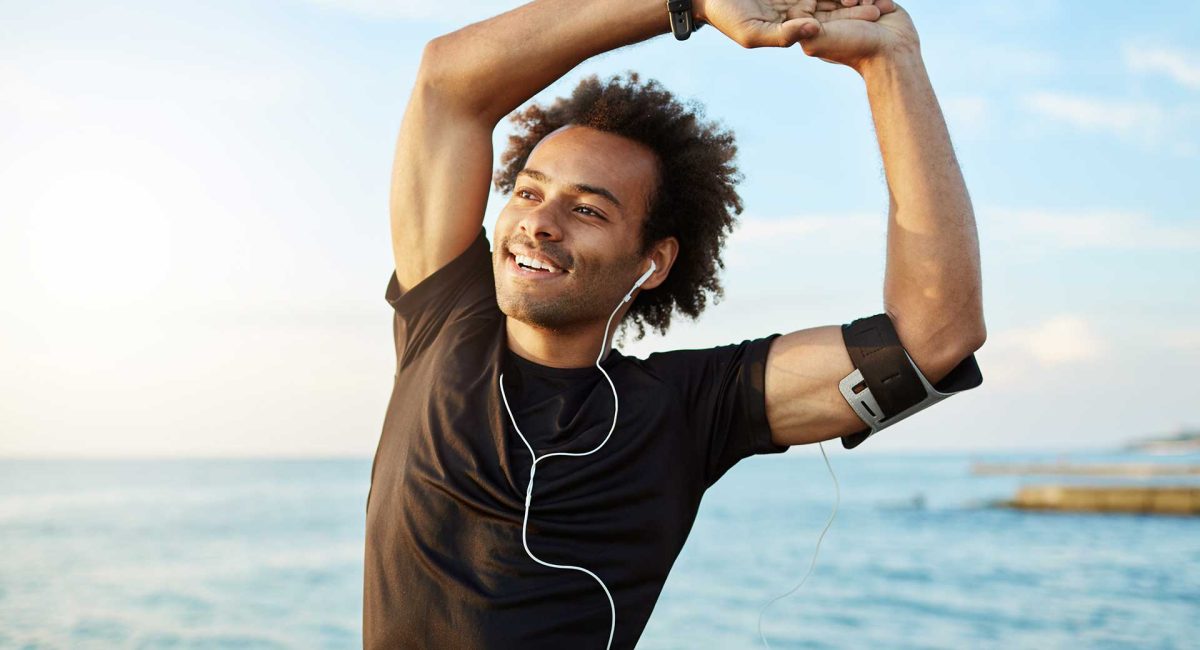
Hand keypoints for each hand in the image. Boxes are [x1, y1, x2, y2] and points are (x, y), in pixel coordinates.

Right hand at [694, 0, 886, 48]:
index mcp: (795, 26)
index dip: (853, 18)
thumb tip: (815, 31)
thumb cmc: (727, 17)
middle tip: (885, 1)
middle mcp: (799, 7)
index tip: (876, 11)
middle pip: (836, 3)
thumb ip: (784, 36)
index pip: (830, 23)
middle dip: (860, 2)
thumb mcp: (753, 34)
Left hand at [796, 1, 920, 71]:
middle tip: (851, 3)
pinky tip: (880, 9)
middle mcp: (833, 19)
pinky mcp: (873, 4)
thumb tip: (791, 13)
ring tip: (871, 12)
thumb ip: (796, 28)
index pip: (809, 1)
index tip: (841, 3)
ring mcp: (853, 11)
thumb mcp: (817, 40)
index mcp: (815, 27)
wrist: (892, 53)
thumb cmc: (855, 48)